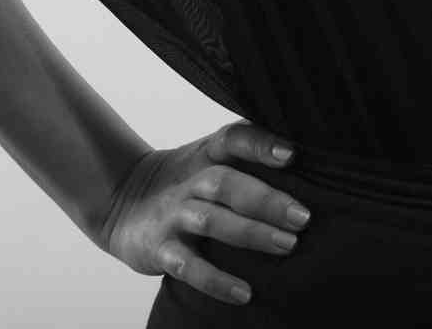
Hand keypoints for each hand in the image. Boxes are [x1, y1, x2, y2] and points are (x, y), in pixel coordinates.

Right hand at [93, 119, 310, 307]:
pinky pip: (188, 266)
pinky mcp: (160, 249)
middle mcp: (189, 181)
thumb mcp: (208, 159)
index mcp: (205, 154)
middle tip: (303, 217)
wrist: (120, 203)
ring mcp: (173, 215)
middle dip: (266, 199)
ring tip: (288, 246)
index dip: (260, 144)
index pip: (232, 139)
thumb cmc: (186, 182)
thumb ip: (248, 156)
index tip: (292, 154)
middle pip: (225, 183)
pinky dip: (216, 281)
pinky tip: (244, 293)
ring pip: (210, 221)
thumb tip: (310, 157)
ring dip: (250, 233)